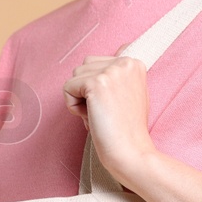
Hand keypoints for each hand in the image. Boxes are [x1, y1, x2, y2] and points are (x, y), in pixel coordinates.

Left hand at [63, 54, 156, 186]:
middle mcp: (125, 62)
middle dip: (87, 91)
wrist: (131, 151)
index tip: (112, 106)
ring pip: (75, 76)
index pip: (98, 62)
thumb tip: (120, 50)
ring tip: (100, 115)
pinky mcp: (96, 83)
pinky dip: (73, 107)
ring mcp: (111, 71)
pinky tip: (92, 118)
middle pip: (84, 67)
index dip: (98, 87)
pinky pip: (67, 88)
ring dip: (80, 99)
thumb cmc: (128, 130)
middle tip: (106, 112)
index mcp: (134, 63)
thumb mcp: (131, 93)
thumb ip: (120, 75)